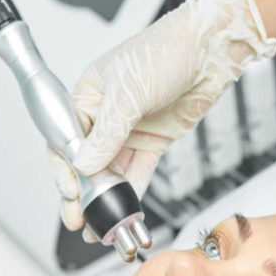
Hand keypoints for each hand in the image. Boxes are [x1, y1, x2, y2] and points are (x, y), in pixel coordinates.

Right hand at [48, 0, 275, 236]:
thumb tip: (85, 165)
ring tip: (102, 225)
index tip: (71, 191)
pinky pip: (137, 172)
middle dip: (82, 194)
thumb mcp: (129, 92)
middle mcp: (105, 116)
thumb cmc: (165, 51)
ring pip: (112, 172)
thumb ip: (106, 134)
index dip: (64, 168)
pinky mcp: (152, 141)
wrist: (210, 50)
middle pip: (86, 162)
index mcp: (87, 98)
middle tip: (79, 219)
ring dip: (106, 199)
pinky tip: (126, 211)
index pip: (65, 139)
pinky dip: (132, 193)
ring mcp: (129, 130)